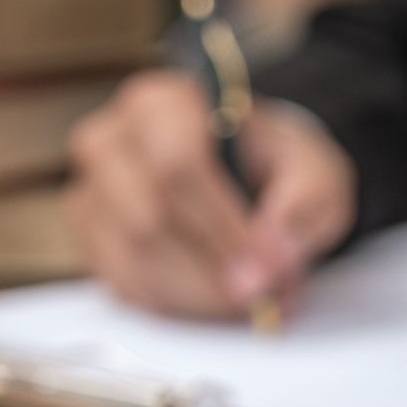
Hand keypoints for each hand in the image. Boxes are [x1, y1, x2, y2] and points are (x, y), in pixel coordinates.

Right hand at [64, 70, 357, 318]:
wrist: (250, 175)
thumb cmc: (274, 165)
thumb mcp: (314, 172)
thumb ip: (304, 206)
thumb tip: (276, 252)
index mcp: (165, 103)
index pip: (176, 165)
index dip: (221, 227)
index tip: (264, 268)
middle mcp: (115, 139)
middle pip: (147, 216)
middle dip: (209, 269)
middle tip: (259, 296)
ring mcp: (94, 190)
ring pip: (130, 256)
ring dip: (194, 292)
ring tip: (244, 301)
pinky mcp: (92, 238)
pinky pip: (121, 282)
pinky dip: (173, 303)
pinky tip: (211, 301)